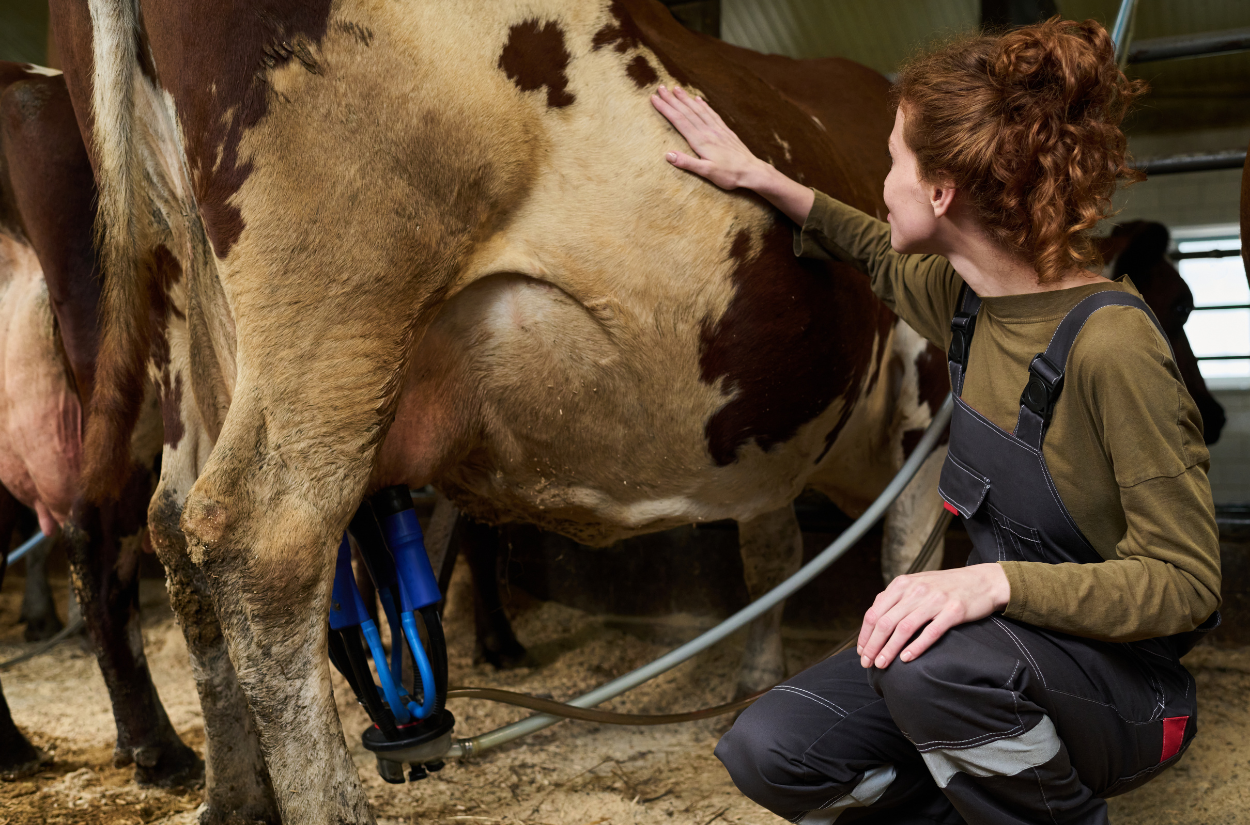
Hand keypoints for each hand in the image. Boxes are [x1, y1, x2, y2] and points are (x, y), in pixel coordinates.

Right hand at [650, 84, 763, 189]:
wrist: (752, 171)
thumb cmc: (729, 175)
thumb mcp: (707, 173)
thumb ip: (687, 163)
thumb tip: (668, 155)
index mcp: (701, 141)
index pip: (679, 121)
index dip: (666, 109)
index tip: (654, 99)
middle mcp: (708, 131)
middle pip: (687, 112)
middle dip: (672, 99)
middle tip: (660, 88)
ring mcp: (717, 130)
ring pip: (699, 110)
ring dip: (686, 99)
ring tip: (676, 88)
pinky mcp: (725, 131)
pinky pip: (712, 114)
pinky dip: (704, 105)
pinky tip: (698, 99)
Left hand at [856, 564, 1010, 668]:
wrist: (982, 581)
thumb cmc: (946, 587)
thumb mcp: (916, 584)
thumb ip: (896, 598)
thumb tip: (873, 619)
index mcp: (902, 584)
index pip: (875, 612)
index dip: (865, 634)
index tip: (862, 651)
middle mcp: (916, 590)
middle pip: (885, 622)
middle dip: (873, 645)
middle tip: (867, 663)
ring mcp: (935, 600)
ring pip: (904, 628)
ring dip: (889, 649)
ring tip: (882, 664)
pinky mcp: (953, 611)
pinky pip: (930, 632)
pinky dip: (916, 647)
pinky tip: (906, 659)